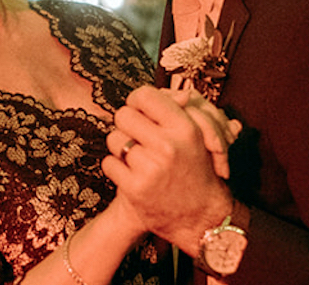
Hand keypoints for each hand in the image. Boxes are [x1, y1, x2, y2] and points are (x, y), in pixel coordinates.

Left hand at [104, 86, 233, 248]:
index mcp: (185, 129)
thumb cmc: (196, 172)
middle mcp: (168, 146)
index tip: (139, 111)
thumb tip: (181, 91)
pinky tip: (131, 174)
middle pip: (123, 115)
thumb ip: (182, 113)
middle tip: (138, 137)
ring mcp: (151, 168)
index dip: (137, 102)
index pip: (145, 95)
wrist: (200, 217)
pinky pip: (109, 163)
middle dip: (127, 125)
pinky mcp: (135, 188)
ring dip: (121, 148)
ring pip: (114, 139)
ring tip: (137, 158)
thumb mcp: (198, 138)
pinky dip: (116, 168)